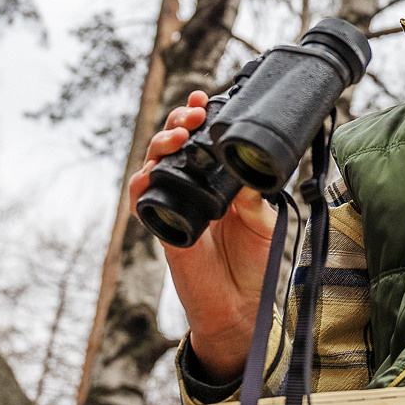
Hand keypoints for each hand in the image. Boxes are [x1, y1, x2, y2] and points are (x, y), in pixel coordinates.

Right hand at [126, 91, 279, 378]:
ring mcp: (174, 206)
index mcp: (216, 181)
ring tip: (177, 136)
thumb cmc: (255, 263)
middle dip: (178, 121)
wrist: (243, 306)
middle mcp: (192, 189)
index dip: (196, 116)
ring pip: (152, 166)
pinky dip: (140, 187)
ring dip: (159, 146)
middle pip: (171, 145)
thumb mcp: (264, 221)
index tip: (205, 98)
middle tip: (193, 113)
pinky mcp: (162, 230)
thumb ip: (255, 195)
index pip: (200, 140)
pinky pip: (141, 204)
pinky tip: (148, 175)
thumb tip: (247, 165)